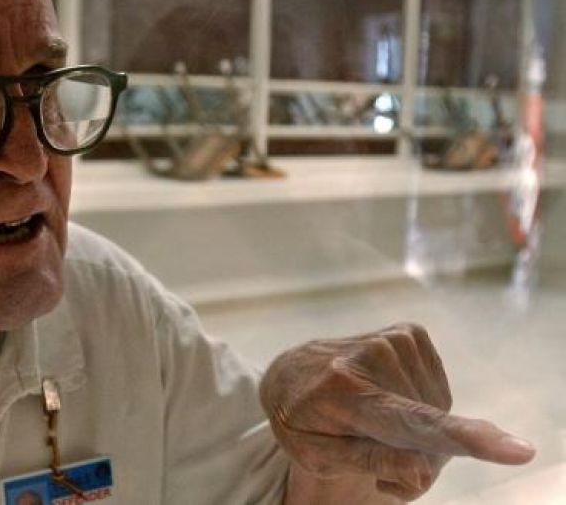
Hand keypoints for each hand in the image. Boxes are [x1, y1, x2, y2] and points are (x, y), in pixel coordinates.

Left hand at [259, 323, 535, 500]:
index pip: (411, 423)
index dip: (465, 438)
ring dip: (418, 432)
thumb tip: (422, 470)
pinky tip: (389, 400)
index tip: (516, 449)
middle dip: (414, 456)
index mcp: (345, 395)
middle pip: (431, 433)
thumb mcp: (316, 454)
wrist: (286, 372)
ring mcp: (393, 340)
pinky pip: (438, 389)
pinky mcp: (408, 333)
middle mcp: (372, 359)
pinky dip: (422, 405)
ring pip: (440, 412)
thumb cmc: (299, 421)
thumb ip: (370, 461)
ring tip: (374, 423)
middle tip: (372, 452)